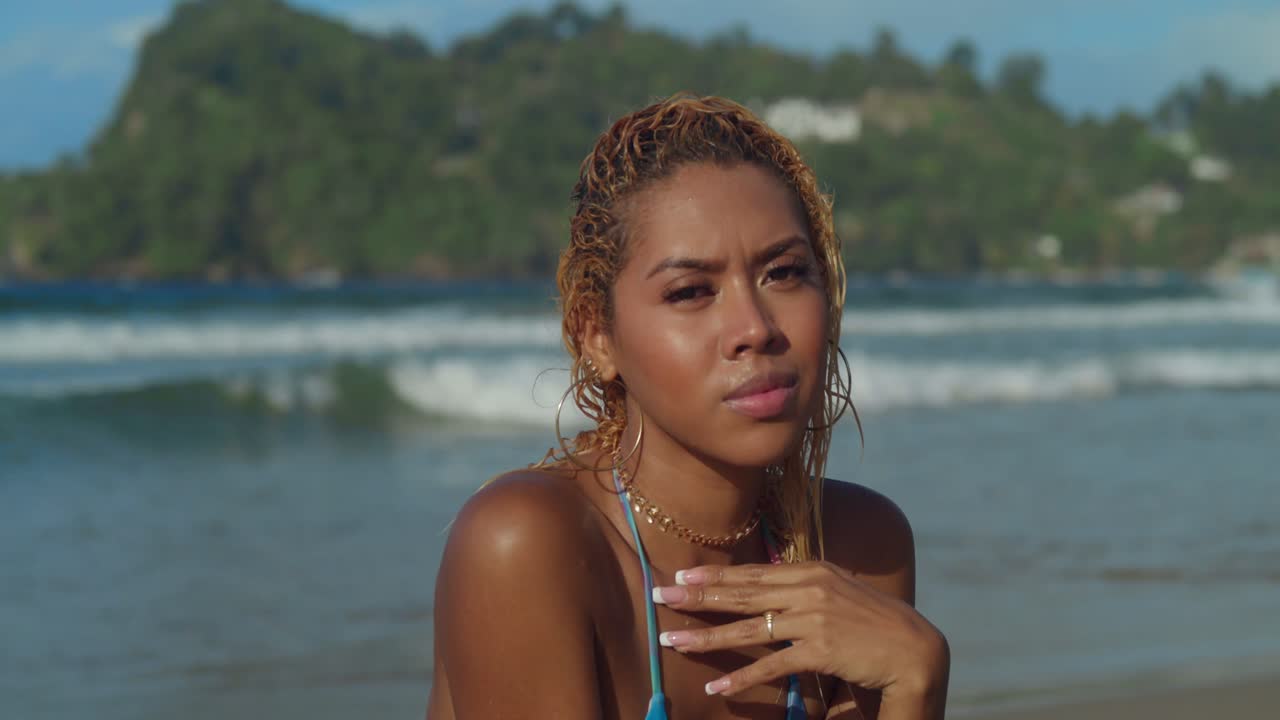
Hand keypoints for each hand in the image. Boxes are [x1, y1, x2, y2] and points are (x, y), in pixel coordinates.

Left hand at [651, 562, 948, 703]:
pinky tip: (717, 689)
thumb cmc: (873, 622)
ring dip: (706, 637)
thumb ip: (803, 588)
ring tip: (671, 640)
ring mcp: (813, 618)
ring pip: (748, 628)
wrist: (913, 647)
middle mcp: (808, 589)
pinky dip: (742, 679)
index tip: (680, 576)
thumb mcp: (837, 592)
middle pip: (741, 593)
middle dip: (697, 596)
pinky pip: (772, 665)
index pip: (752, 573)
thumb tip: (768, 591)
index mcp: (810, 571)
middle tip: (659, 596)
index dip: (714, 575)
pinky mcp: (820, 650)